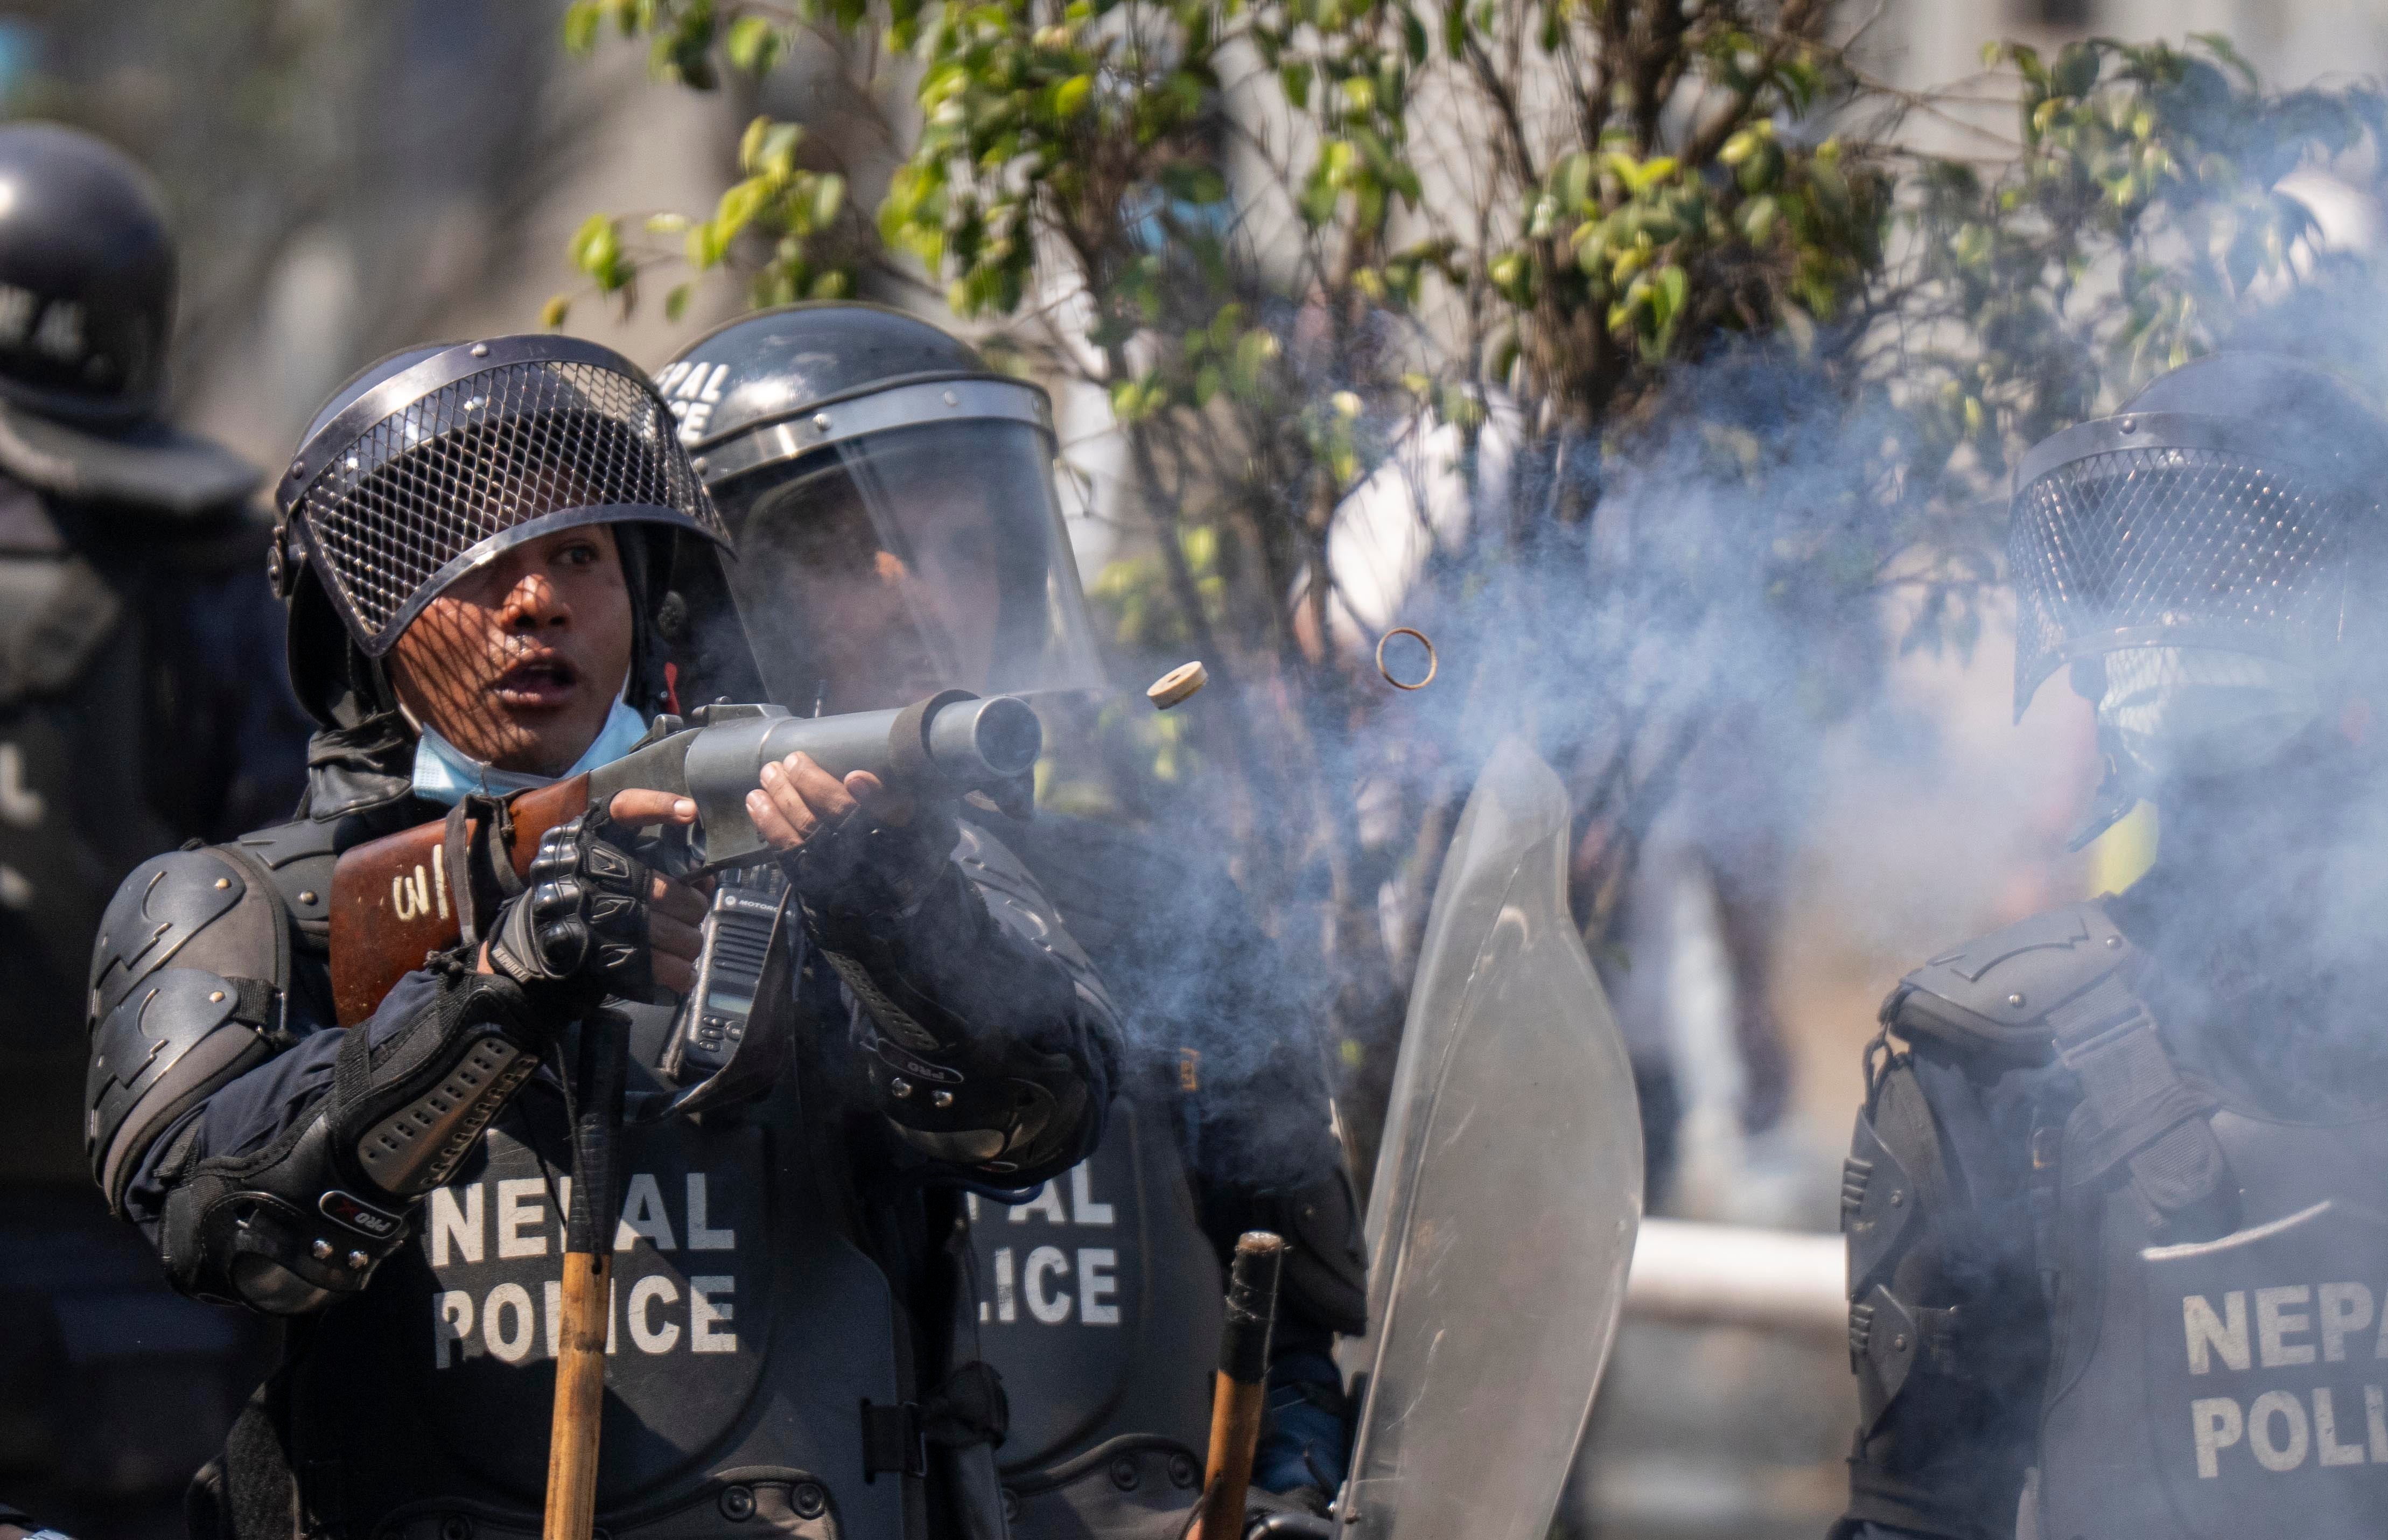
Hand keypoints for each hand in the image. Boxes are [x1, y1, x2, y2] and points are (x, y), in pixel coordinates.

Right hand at [481, 791, 708, 1002]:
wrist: (540, 944)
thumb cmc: (591, 894)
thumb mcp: (612, 861)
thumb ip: (656, 859)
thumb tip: (706, 878)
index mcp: (588, 838)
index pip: (623, 809)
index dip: (657, 806)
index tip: (691, 812)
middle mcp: (583, 871)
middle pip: (662, 889)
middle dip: (691, 907)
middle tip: (695, 912)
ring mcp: (585, 915)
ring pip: (664, 930)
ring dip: (688, 941)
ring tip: (688, 943)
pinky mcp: (591, 955)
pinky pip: (653, 967)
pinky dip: (678, 972)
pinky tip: (684, 972)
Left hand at [746, 753, 950, 919]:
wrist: (890, 897)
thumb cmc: (905, 846)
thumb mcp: (922, 823)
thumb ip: (901, 799)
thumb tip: (859, 778)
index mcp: (908, 846)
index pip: (894, 823)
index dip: (874, 801)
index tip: (855, 778)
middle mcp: (873, 866)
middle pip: (841, 823)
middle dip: (810, 787)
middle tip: (792, 760)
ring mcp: (840, 879)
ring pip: (806, 835)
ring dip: (783, 800)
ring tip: (769, 773)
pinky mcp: (815, 885)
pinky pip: (787, 855)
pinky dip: (769, 825)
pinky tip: (757, 801)